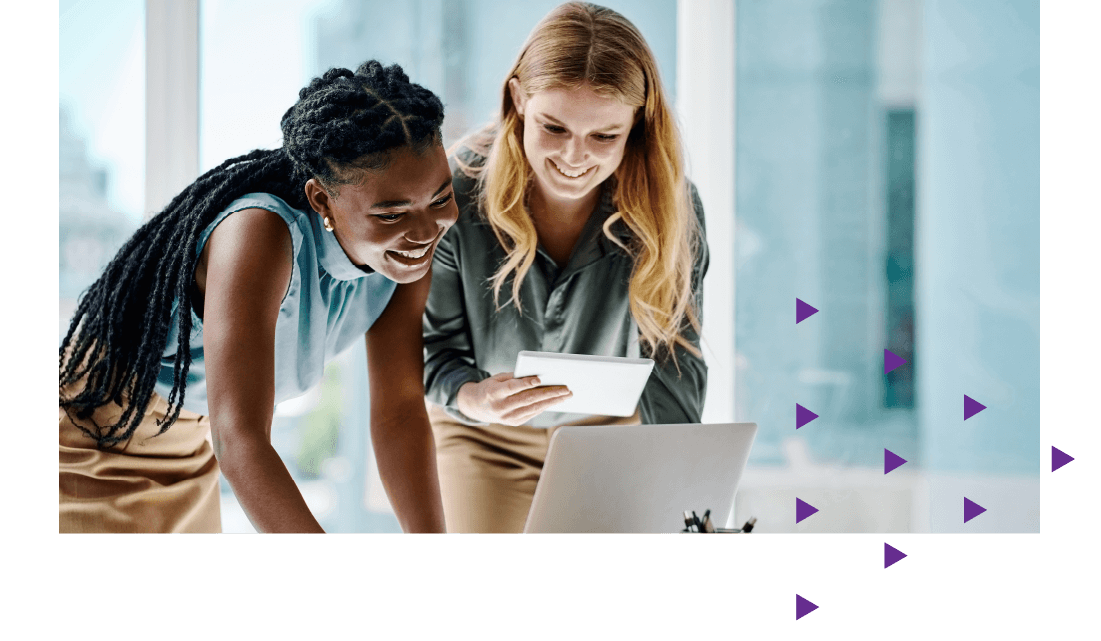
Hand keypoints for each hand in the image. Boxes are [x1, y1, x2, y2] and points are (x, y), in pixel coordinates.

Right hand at [456, 372, 571, 425]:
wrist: (476, 407)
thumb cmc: (490, 387)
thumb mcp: (497, 378)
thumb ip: (515, 377)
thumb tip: (538, 376)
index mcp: (493, 393)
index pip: (512, 388)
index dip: (525, 383)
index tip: (540, 379)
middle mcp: (500, 407)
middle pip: (528, 399)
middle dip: (549, 393)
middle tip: (565, 388)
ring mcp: (507, 418)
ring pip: (533, 408)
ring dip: (552, 401)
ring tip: (566, 394)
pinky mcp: (514, 423)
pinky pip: (532, 413)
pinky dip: (545, 405)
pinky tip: (555, 400)